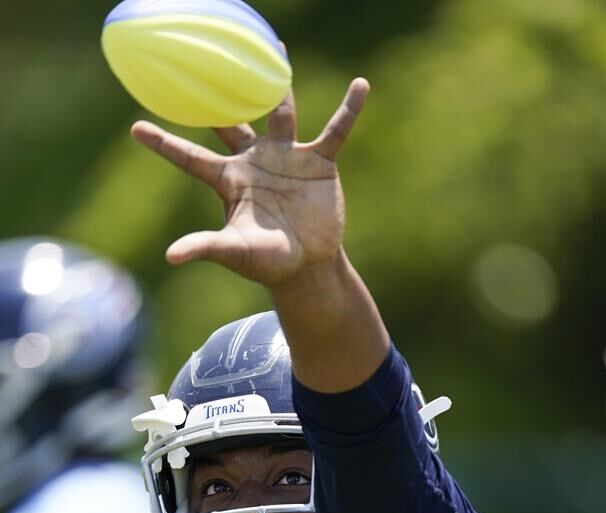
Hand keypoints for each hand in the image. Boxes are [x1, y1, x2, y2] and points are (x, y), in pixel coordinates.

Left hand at [131, 78, 369, 285]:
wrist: (308, 265)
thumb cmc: (267, 261)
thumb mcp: (236, 252)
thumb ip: (206, 247)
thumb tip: (171, 257)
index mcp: (229, 180)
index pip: (190, 158)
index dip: (164, 144)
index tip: (136, 127)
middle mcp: (255, 160)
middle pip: (232, 119)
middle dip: (217, 92)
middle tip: (199, 57)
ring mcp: (288, 157)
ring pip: (282, 111)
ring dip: (279, 82)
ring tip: (276, 44)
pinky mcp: (319, 162)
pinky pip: (335, 130)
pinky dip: (349, 110)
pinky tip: (360, 86)